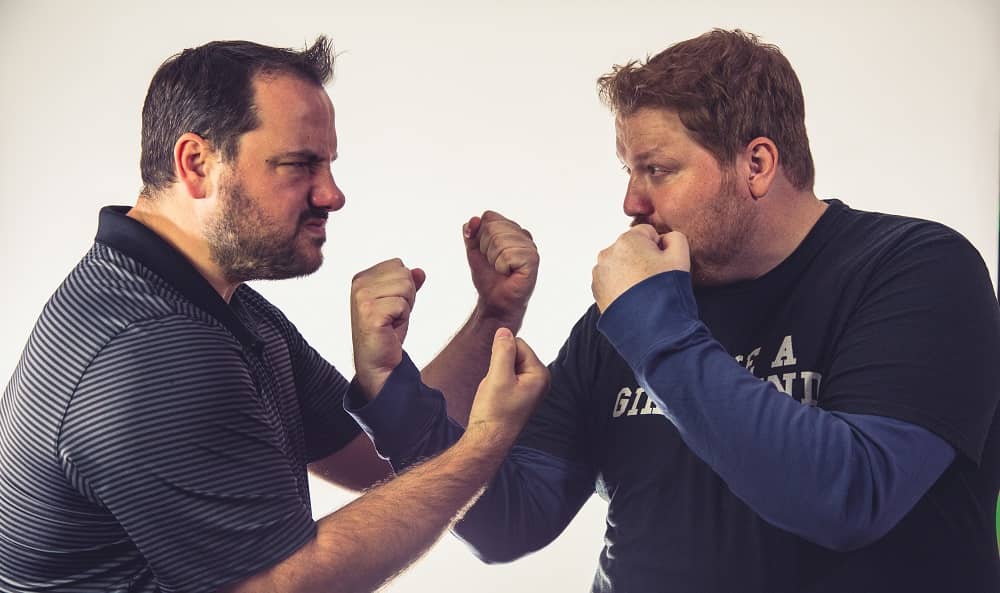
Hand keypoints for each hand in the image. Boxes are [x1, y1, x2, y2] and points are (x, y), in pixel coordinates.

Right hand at [350, 259, 425, 398]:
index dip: (404, 286)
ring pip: (405, 287)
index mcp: (362, 277)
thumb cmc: (387, 332)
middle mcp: (359, 284)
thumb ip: (408, 284)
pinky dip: (402, 318)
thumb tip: (420, 271)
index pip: (398, 264)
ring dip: (405, 307)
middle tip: (394, 315)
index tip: (392, 305)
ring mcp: (362, 298)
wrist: (378, 361)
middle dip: (407, 296)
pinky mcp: (370, 313)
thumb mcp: (400, 302)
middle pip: (404, 274)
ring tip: (392, 321)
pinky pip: (402, 305)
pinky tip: (390, 328)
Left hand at [464, 211, 538, 327]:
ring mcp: (530, 246)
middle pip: (492, 227)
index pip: (489, 217)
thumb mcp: (474, 250)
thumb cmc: (488, 276)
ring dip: (494, 259)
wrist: (494, 301)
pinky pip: (507, 255)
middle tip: (494, 264)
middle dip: (486, 248)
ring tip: (502, 269)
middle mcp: (523, 234)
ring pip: (499, 241)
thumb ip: (471, 233)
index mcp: (511, 229)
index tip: (485, 253)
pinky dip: (502, 267)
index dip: (480, 236)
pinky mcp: (532, 260)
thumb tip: (473, 220)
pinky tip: (509, 274)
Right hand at [466, 328, 548, 444]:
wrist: (488, 441)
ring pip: (508, 364)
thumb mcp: (498, 377)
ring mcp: (531, 388)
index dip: (502, 355)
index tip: (498, 377)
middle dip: (500, 364)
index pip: (519, 344)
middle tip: (496, 387)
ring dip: (497, 374)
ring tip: (496, 394)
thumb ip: (502, 351)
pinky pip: (506, 376)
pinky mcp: (520, 394)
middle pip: (515, 353)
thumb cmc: (495, 412)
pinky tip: (496, 398)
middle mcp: (540, 380)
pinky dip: (497, 382)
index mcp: (540, 374)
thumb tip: (504, 330)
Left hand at [591, 226, 689, 312]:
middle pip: (631, 249)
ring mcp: (599, 273)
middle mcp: (608, 253)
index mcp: (628, 240)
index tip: (662, 265)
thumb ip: (674, 237)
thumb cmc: (665, 291)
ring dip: (630, 272)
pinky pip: (611, 281)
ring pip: (620, 265)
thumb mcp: (681, 256)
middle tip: (653, 280)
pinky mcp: (596, 290)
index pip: (647, 234)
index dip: (659, 249)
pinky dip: (620, 286)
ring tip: (643, 291)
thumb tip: (664, 240)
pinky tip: (632, 298)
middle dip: (642, 259)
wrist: (651, 327)